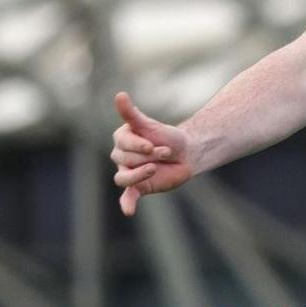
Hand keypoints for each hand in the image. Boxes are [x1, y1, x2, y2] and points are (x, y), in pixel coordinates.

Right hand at [111, 92, 193, 215]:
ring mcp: (129, 172)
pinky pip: (127, 197)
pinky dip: (127, 204)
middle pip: (124, 160)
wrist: (186, 154)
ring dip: (139, 174)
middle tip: (166, 152)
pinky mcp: (138, 188)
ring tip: (155, 168)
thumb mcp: (150, 124)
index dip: (138, 145)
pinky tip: (129, 211)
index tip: (153, 144)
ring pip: (122, 178)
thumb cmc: (168, 136)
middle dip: (147, 156)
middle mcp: (121, 156)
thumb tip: (119, 95)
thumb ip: (131, 114)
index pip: (122, 143)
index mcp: (122, 139)